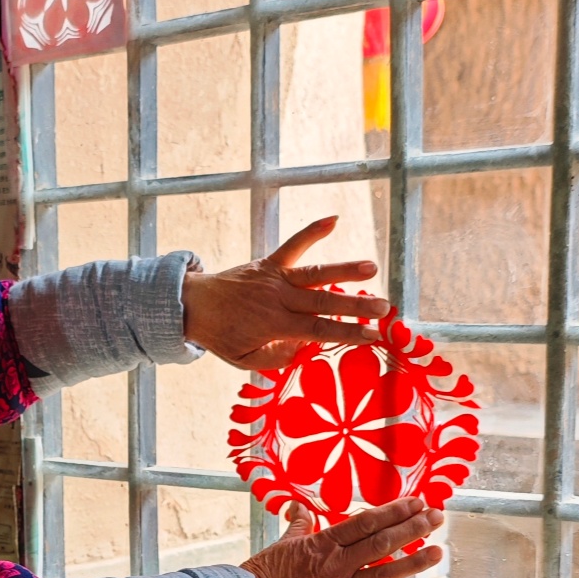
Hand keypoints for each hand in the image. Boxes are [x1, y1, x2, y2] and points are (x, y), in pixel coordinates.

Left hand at [181, 216, 387, 371]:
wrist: (193, 305)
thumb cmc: (222, 335)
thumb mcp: (245, 359)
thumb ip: (277, 358)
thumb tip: (306, 348)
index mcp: (274, 325)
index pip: (318, 331)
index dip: (347, 333)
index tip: (373, 336)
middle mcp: (278, 299)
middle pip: (323, 301)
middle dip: (356, 305)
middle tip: (385, 308)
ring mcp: (275, 278)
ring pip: (315, 273)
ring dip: (344, 269)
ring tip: (371, 267)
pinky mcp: (269, 262)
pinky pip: (293, 245)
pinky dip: (312, 231)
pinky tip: (333, 218)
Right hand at [243, 498, 442, 577]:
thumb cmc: (263, 572)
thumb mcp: (282, 542)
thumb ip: (299, 523)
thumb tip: (300, 506)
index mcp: (324, 542)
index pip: (366, 521)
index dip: (395, 511)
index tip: (417, 502)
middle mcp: (337, 564)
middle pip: (382, 542)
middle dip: (413, 528)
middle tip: (438, 517)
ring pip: (383, 573)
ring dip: (413, 562)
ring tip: (438, 552)